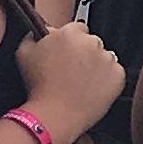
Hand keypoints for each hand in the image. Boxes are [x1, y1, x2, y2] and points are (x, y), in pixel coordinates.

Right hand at [16, 20, 123, 143]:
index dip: (71, 42)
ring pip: (104, 58)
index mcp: (70, 32)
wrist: (55, 115)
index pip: (77, 28)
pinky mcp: (118, 77)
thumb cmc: (38, 87)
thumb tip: (38, 32)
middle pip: (91, 43)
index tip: (66, 53)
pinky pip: (115, 74)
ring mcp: (107, 60)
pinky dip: (107, 80)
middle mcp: (92, 42)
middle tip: (72, 71)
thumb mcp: (24, 53)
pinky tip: (92, 90)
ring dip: (96, 66)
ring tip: (81, 83)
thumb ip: (33, 36)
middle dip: (84, 53)